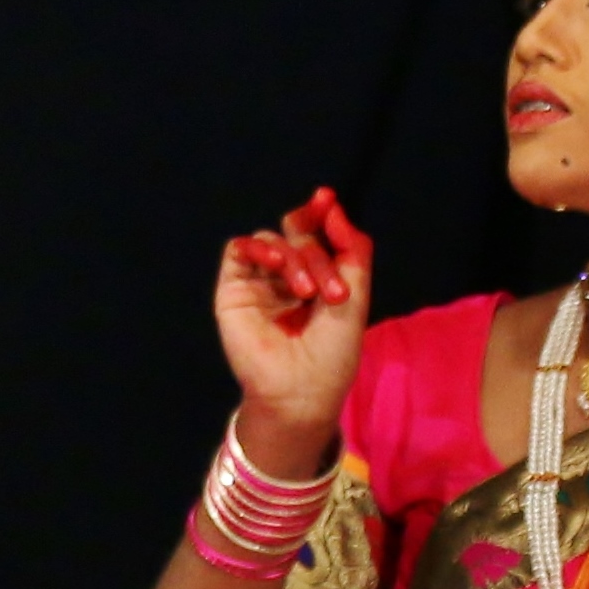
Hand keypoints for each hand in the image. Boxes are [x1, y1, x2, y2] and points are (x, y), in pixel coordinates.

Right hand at [213, 185, 371, 458]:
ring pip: (272, 242)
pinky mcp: (233, 290)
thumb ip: (350, 249)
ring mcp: (258, 283)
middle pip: (298, 236)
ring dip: (293, 256)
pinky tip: (274, 263)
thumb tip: (332, 206)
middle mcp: (286, 278)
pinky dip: (257, 248)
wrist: (301, 390)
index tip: (326, 198)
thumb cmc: (332, 352)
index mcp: (317, 279)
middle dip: (315, 251)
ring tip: (304, 291)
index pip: (315, 235)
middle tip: (327, 288)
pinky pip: (239, 250)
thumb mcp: (356, 295)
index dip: (320, 215)